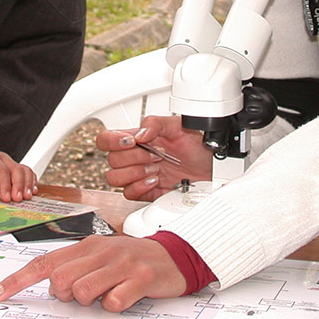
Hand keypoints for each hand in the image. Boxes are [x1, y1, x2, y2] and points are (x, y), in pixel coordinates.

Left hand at [0, 143, 36, 201]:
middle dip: (19, 186)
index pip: (1, 171)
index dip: (5, 185)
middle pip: (16, 169)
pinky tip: (32, 190)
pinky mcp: (15, 166)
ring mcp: (10, 162)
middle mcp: (3, 159)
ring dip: (28, 184)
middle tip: (18, 199)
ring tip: (27, 196)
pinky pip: (27, 171)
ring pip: (24, 169)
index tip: (6, 198)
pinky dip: (31, 181)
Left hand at [0, 235, 185, 311]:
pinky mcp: (140, 278)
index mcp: (86, 245)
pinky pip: (113, 302)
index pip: (44, 262)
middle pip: (60, 280)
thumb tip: (52, 286)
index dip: (18, 280)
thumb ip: (74, 267)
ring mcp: (121, 263)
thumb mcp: (100, 256)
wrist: (173, 255)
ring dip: (92, 300)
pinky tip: (126, 295)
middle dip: (67, 294)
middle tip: (88, 291)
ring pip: (83, 292)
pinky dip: (116, 305)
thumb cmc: (131, 259)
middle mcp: (100, 250)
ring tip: (108, 291)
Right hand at [97, 115, 211, 200]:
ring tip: (155, 169)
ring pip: (115, 178)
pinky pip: (128, 194)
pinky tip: (155, 181)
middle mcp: (134, 157)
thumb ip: (156, 123)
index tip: (131, 141)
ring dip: (135, 173)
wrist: (212, 168)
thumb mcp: (179, 126)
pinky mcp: (145, 192)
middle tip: (156, 155)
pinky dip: (141, 187)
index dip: (112, 141)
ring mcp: (138, 176)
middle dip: (135, 157)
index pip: (106, 139)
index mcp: (136, 138)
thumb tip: (140, 134)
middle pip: (111, 160)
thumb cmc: (196, 146)